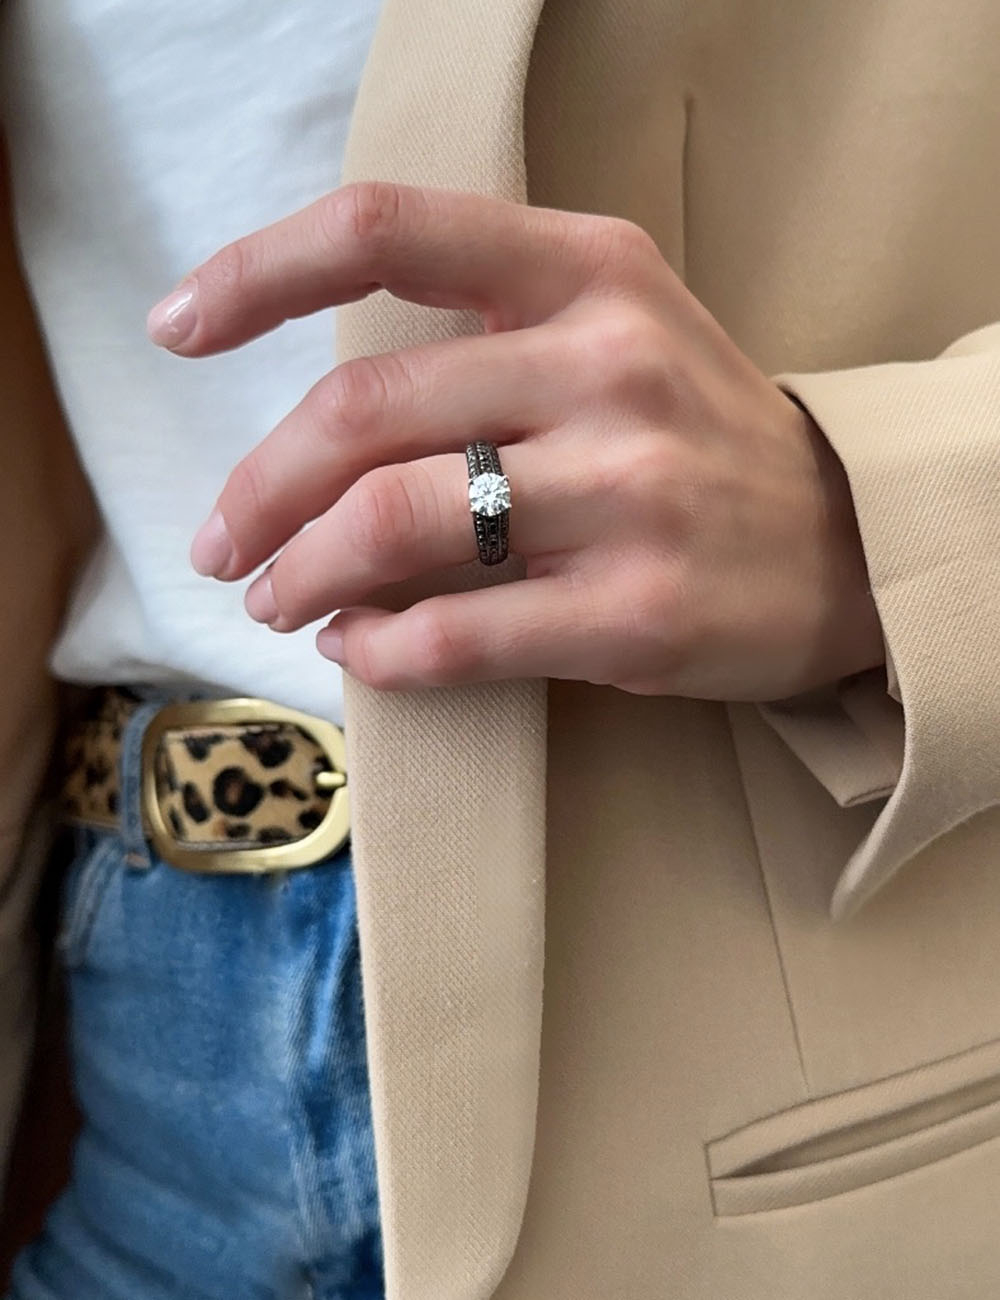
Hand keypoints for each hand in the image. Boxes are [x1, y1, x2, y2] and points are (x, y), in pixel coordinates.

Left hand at [147, 183, 883, 699]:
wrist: (849, 543)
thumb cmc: (699, 434)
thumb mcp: (616, 331)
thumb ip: (485, 335)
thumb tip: (316, 427)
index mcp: (589, 273)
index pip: (384, 231)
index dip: (256, 273)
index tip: (177, 326)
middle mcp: (609, 365)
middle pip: (360, 412)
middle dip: (258, 489)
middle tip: (221, 542)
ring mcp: (630, 493)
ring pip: (394, 525)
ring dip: (301, 574)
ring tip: (278, 599)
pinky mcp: (637, 613)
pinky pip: (457, 634)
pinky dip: (378, 649)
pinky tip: (359, 648)